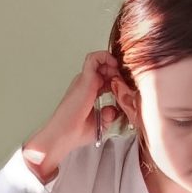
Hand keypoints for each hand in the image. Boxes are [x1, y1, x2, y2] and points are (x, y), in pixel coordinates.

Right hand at [20, 51, 121, 183]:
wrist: (64, 135)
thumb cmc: (76, 132)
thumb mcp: (100, 123)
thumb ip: (109, 115)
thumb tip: (114, 109)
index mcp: (88, 92)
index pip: (105, 78)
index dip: (118, 79)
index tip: (126, 87)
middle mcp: (85, 84)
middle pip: (104, 67)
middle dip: (118, 70)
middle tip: (126, 80)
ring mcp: (84, 80)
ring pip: (99, 59)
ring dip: (112, 62)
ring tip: (120, 73)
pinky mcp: (85, 79)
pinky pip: (95, 58)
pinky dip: (106, 57)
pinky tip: (115, 66)